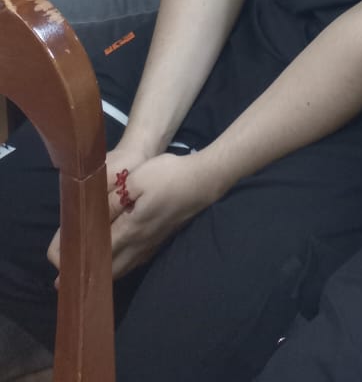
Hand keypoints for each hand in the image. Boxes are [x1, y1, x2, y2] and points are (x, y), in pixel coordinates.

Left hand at [47, 136, 157, 279]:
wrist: (202, 181)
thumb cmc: (168, 176)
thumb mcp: (136, 180)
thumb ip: (113, 200)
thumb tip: (92, 216)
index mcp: (130, 228)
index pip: (99, 250)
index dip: (80, 260)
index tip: (62, 272)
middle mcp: (140, 243)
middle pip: (111, 266)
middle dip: (90, 274)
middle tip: (68, 281)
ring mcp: (152, 244)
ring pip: (124, 267)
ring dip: (105, 273)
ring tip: (89, 276)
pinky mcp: (160, 240)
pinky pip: (135, 261)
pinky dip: (120, 267)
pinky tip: (118, 264)